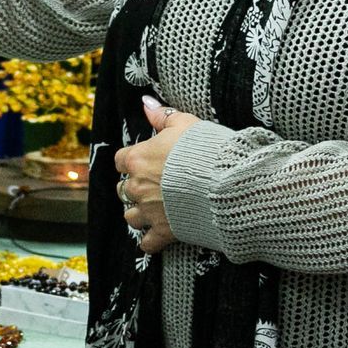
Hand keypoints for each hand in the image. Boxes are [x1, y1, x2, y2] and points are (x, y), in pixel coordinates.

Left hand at [113, 97, 199, 254]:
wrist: (226, 184)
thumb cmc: (206, 150)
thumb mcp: (185, 123)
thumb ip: (162, 115)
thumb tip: (146, 103)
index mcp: (138, 160)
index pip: (120, 160)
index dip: (131, 160)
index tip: (144, 161)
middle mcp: (138, 187)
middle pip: (123, 189)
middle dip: (135, 188)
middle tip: (153, 185)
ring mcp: (150, 212)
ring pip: (131, 217)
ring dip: (139, 214)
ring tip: (154, 209)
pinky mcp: (165, 232)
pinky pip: (147, 243)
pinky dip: (150, 241)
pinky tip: (157, 236)